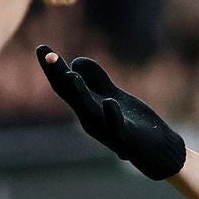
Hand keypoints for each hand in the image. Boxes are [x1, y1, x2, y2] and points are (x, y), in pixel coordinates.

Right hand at [38, 47, 186, 179]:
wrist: (157, 150)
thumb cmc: (133, 123)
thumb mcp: (112, 95)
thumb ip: (96, 80)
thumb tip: (75, 61)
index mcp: (87, 108)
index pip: (65, 86)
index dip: (53, 68)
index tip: (41, 48)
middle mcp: (91, 119)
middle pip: (70, 96)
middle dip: (58, 75)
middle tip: (47, 54)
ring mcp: (107, 129)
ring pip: (89, 110)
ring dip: (79, 93)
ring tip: (70, 74)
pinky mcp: (128, 137)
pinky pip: (117, 126)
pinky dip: (112, 115)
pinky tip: (109, 101)